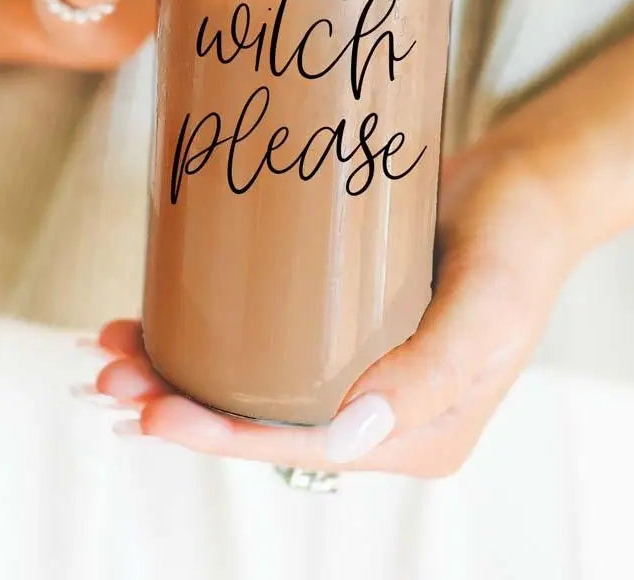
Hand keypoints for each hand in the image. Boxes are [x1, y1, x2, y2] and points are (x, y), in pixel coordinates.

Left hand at [91, 145, 579, 476]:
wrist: (524, 184)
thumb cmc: (517, 244)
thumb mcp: (490, 306)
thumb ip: (434, 371)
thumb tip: (353, 436)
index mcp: (414, 433)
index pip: (302, 449)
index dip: (222, 438)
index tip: (152, 416)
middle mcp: (376, 410)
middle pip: (260, 419)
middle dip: (180, 405)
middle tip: (109, 372)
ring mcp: (353, 364)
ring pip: (249, 380)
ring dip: (179, 369)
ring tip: (112, 343)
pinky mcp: (336, 317)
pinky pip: (261, 336)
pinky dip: (206, 330)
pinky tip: (155, 312)